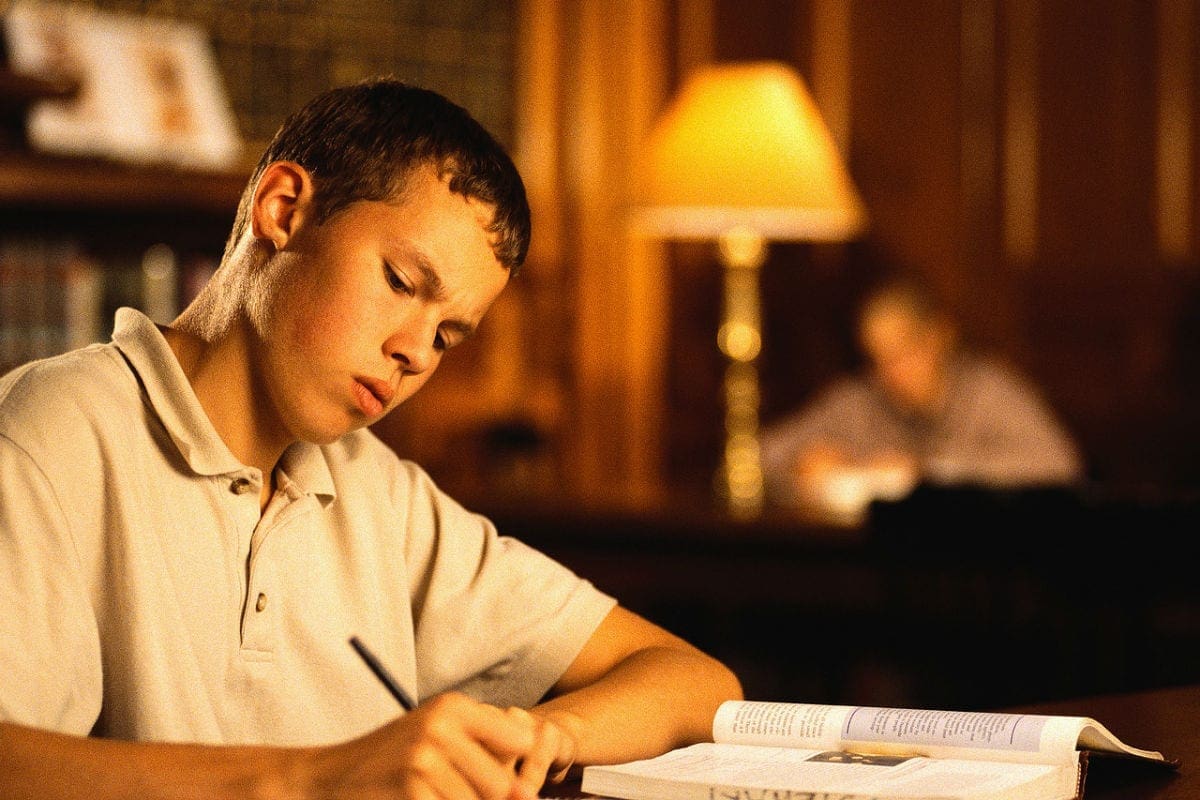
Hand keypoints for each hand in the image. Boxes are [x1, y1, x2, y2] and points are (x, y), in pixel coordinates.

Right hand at [310, 692, 573, 799]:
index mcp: (454, 707)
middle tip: (446, 792)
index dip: (511, 768)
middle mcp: (442, 725)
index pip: (520, 740)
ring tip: (428, 795)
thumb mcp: (437, 740)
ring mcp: (425, 756)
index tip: (489, 780)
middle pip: (501, 783)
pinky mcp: (412, 786)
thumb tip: (526, 795)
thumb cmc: (391, 762)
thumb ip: (484, 758)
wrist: (329, 779)